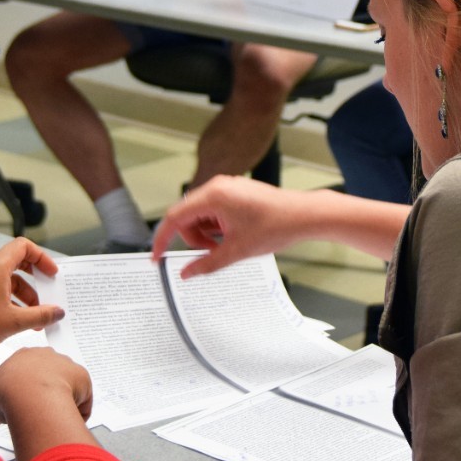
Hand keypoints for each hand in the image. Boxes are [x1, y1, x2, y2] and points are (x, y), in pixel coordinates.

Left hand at [0, 238, 63, 356]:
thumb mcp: (14, 322)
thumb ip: (40, 315)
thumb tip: (58, 312)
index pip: (24, 247)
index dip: (41, 258)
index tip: (51, 274)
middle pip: (17, 262)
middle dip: (35, 280)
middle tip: (47, 293)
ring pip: (7, 279)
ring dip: (24, 295)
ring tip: (34, 318)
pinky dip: (10, 299)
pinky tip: (17, 319)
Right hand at [0, 348, 98, 460]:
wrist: (29, 396)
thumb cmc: (7, 394)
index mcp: (23, 356)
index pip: (27, 369)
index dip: (26, 388)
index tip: (24, 402)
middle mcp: (46, 356)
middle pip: (50, 374)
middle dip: (46, 392)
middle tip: (39, 412)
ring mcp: (65, 364)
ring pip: (68, 385)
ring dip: (63, 400)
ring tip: (53, 418)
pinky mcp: (81, 376)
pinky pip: (82, 398)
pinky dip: (77, 411)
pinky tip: (66, 420)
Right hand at [151, 175, 300, 277]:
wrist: (303, 215)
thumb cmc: (276, 225)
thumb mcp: (237, 251)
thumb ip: (206, 263)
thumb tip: (186, 273)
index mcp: (213, 196)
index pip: (175, 217)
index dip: (163, 239)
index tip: (157, 256)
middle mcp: (217, 187)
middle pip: (187, 217)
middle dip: (194, 239)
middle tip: (213, 253)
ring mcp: (226, 188)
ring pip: (200, 215)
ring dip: (207, 234)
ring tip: (227, 245)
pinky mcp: (234, 193)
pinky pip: (213, 211)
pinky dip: (216, 227)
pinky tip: (233, 236)